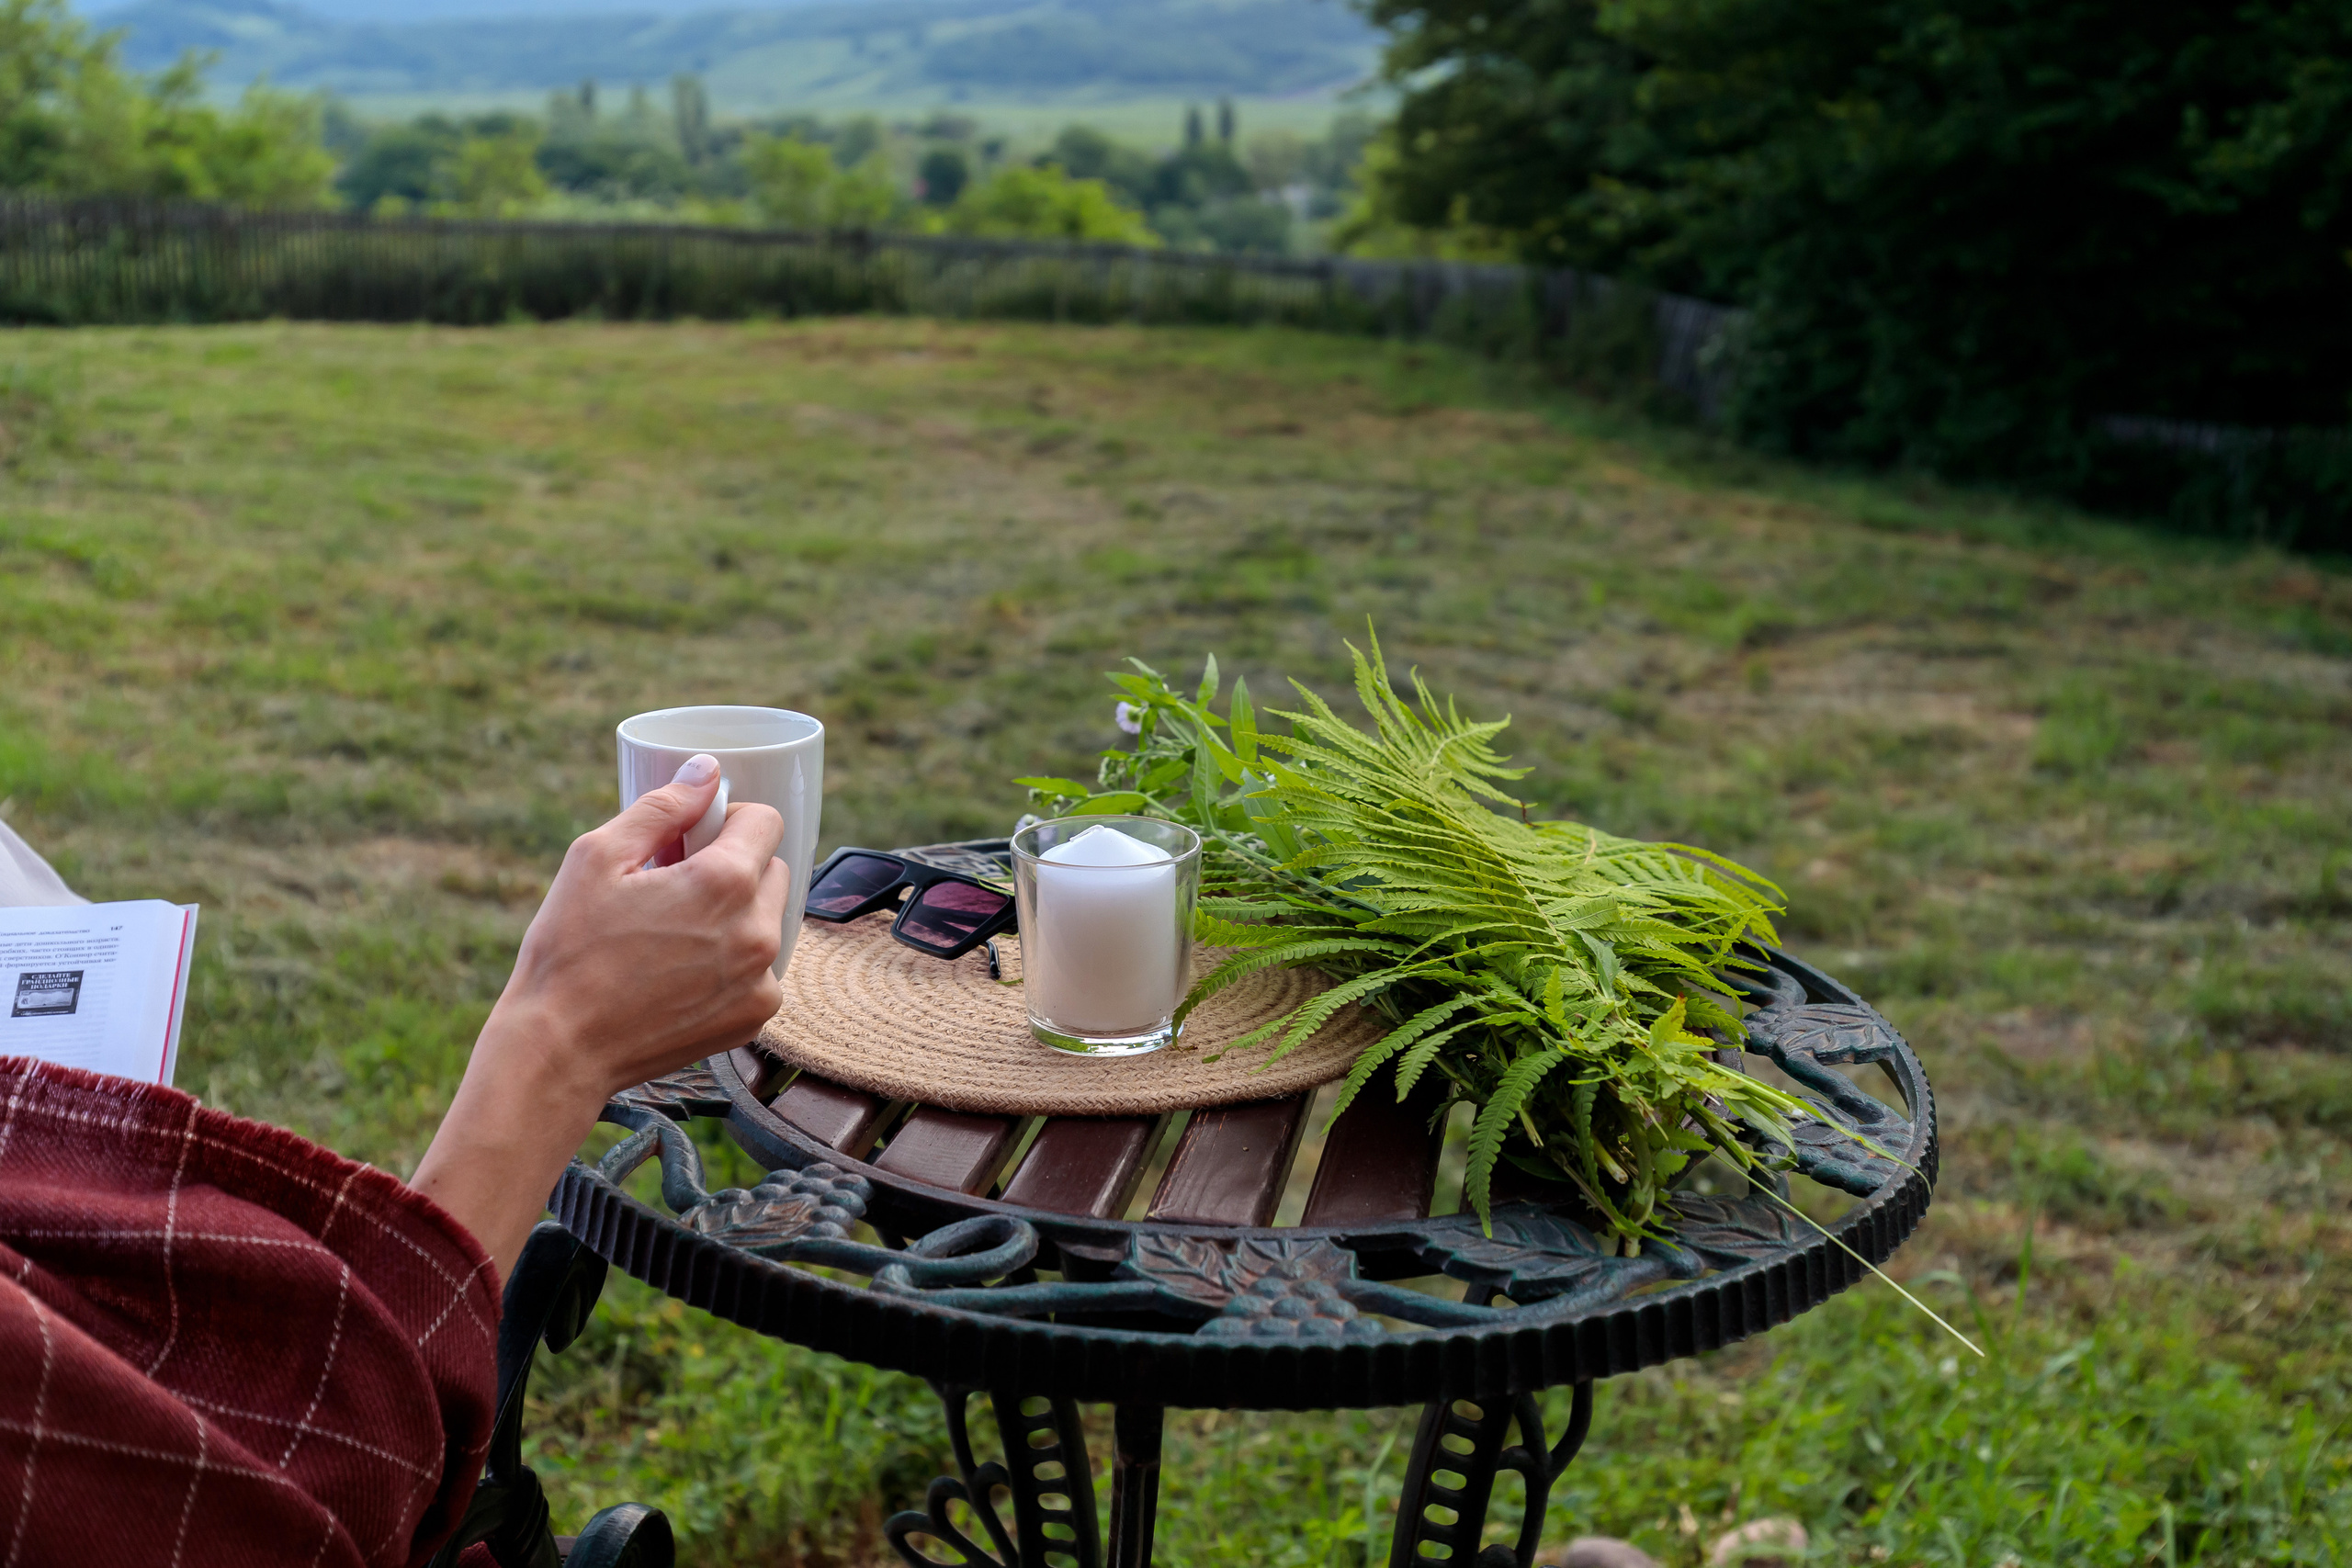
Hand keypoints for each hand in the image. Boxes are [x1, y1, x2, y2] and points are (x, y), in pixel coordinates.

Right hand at [411, 755, 788, 1279]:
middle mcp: (758, 931)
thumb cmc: (569, 950)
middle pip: (773, 870)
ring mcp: (763, 979)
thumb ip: (663, 807)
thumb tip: (707, 771)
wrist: (560, 1049)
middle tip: (675, 885)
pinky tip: (682, 971)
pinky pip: (761, 968)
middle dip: (733, 866)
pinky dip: (733, 961)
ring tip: (674, 932)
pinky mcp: (755, 1016)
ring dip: (737, 914)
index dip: (729, 820)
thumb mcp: (598, 857)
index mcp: (726, 883)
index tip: (695, 836)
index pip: (766, 822)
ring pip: (768, 920)